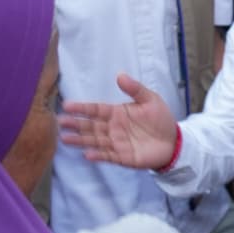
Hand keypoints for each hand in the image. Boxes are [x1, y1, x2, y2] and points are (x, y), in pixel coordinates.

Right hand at [58, 74, 177, 169]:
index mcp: (116, 113)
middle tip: (59, 122)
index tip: (66, 106)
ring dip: (80, 140)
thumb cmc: (160, 119)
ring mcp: (116, 143)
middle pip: (90, 126)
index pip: (95, 110)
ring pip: (94, 140)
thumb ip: (135, 89)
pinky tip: (87, 154)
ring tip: (64, 139)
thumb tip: (120, 75)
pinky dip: (98, 155)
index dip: (81, 108)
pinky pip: (108, 155)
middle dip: (75, 124)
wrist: (174, 141)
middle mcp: (112, 128)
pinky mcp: (122, 157)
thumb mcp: (150, 99)